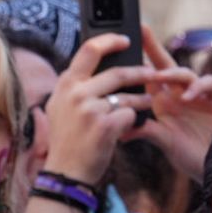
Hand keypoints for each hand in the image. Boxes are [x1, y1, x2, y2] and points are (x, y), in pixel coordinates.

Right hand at [41, 33, 156, 183]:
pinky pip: (129, 114)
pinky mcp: (104, 125)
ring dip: (142, 98)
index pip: (90, 49)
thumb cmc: (66, 141)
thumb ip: (73, 87)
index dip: (111, 40)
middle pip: (117, 72)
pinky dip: (132, 121)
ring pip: (127, 95)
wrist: (65, 173)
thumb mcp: (59, 108)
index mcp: (65, 85)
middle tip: (152, 72)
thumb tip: (93, 64)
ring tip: (148, 102)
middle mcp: (75, 93)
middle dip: (139, 71)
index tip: (126, 40)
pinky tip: (128, 128)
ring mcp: (89, 109)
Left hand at [131, 25, 211, 181]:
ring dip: (170, 73)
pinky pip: (208, 84)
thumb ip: (146, 131)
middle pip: (165, 65)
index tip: (120, 48)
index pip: (147, 77)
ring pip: (184, 73)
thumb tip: (121, 130)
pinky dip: (197, 87)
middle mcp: (180, 94)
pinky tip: (186, 96)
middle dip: (153, 48)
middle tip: (141, 31)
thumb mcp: (164, 141)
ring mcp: (199, 95)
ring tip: (157, 76)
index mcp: (164, 102)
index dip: (136, 62)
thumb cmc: (190, 154)